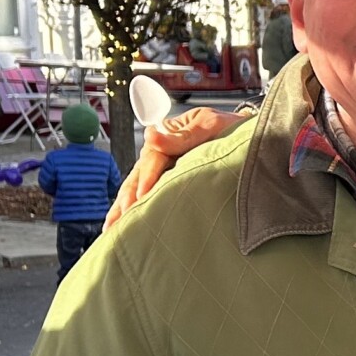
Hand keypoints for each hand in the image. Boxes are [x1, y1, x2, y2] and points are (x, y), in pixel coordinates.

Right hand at [106, 106, 245, 228]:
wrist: (243, 132)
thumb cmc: (228, 128)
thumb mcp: (207, 125)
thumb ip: (181, 136)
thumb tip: (150, 136)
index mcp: (166, 138)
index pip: (152, 160)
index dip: (147, 179)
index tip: (141, 198)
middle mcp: (158, 155)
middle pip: (137, 178)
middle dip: (127, 200)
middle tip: (120, 220)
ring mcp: (160, 170)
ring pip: (135, 189)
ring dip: (122, 209)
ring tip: (111, 229)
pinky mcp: (165, 182)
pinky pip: (145, 196)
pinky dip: (132, 210)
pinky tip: (120, 225)